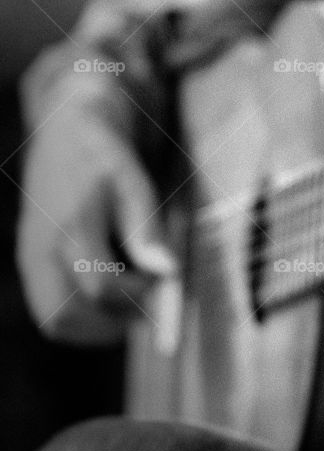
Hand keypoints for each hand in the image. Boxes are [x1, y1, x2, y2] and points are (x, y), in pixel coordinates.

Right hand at [17, 89, 176, 344]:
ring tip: (130, 301)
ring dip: (93, 325)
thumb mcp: (134, 181)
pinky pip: (47, 305)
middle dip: (110, 325)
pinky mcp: (28, 258)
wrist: (67, 125)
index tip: (163, 282)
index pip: (99, 289)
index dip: (137, 297)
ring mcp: (28, 256)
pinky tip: (110, 294)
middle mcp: (40, 247)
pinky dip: (80, 313)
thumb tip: (168, 272)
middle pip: (63, 318)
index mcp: (71, 227)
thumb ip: (146, 229)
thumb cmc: (105, 151)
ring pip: (52, 319)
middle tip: (146, 307)